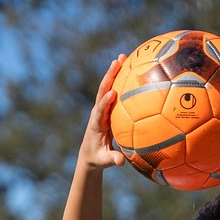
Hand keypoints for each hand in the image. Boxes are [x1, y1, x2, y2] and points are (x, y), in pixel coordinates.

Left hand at [77, 56, 126, 171]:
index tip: (112, 93)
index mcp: (96, 124)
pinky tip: (131, 68)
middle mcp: (98, 112)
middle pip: (103, 91)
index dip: (105, 102)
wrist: (89, 153)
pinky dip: (121, 79)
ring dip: (114, 72)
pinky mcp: (107, 107)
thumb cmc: (98, 157)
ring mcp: (102, 107)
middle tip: (116, 62)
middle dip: (109, 77)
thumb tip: (121, 162)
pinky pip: (114, 90)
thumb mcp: (104, 160)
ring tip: (123, 57)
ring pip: (108, 87)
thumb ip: (112, 159)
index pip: (100, 110)